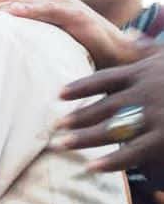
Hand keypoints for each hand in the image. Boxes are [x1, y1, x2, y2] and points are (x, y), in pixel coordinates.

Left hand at [0, 0, 148, 68]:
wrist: (112, 51)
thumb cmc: (79, 45)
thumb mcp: (51, 36)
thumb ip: (33, 31)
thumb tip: (4, 34)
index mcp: (50, 1)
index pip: (20, 2)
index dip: (3, 11)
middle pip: (24, 0)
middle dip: (6, 10)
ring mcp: (67, 5)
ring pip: (35, 1)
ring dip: (16, 8)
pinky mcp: (76, 15)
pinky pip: (51, 10)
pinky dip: (33, 9)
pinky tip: (16, 12)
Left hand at [55, 47, 163, 171]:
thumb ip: (150, 50)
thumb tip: (131, 35)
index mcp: (145, 71)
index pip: (104, 79)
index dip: (80, 88)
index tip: (58, 95)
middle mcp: (145, 91)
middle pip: (101, 106)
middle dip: (75, 117)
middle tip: (51, 127)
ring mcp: (154, 114)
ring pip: (110, 129)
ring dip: (83, 138)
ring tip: (59, 146)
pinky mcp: (163, 137)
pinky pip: (132, 152)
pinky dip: (110, 161)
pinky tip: (91, 168)